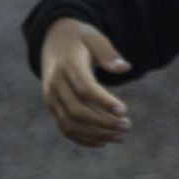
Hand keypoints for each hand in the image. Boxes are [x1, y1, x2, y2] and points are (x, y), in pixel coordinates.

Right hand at [39, 18, 132, 147]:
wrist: (52, 40)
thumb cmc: (80, 38)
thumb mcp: (94, 37)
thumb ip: (108, 53)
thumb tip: (126, 68)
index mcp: (67, 66)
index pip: (85, 89)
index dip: (104, 101)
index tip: (124, 111)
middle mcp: (55, 85)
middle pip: (77, 111)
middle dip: (103, 122)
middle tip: (127, 127)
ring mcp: (51, 98)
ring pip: (70, 124)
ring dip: (95, 134)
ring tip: (120, 136)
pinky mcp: (52, 107)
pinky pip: (64, 128)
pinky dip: (82, 138)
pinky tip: (102, 142)